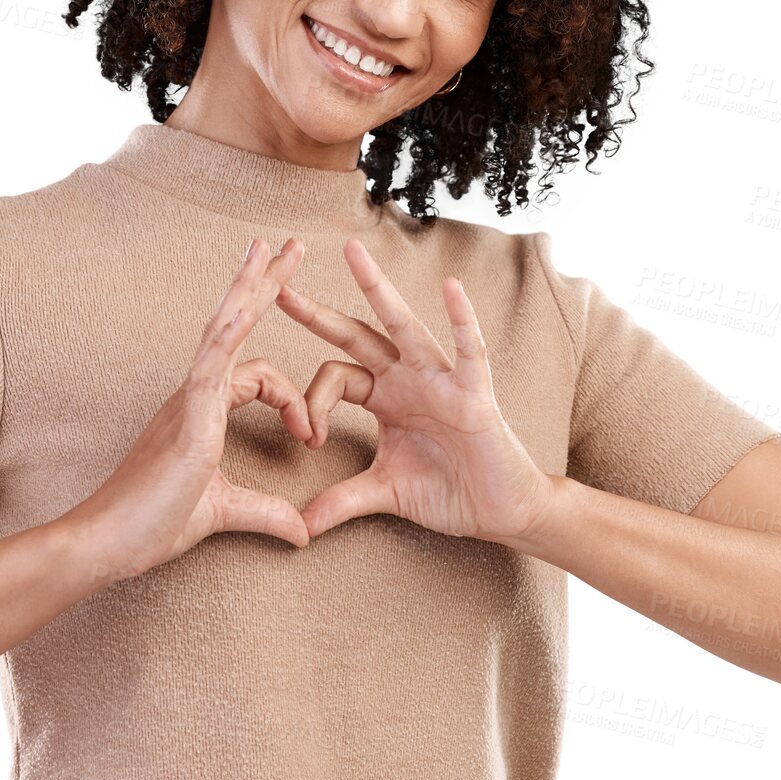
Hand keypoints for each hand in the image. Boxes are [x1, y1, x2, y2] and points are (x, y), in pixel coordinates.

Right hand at [64, 238, 315, 586]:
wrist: (106, 543)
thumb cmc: (149, 525)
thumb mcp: (223, 512)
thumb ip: (265, 513)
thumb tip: (304, 532)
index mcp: (201, 410)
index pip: (256, 375)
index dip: (291, 400)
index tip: (308, 438)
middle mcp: (193, 395)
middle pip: (233, 324)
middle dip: (264, 284)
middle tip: (289, 246)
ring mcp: (188, 401)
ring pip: (222, 330)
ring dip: (249, 286)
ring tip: (272, 248)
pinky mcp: (186, 419)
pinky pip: (209, 366)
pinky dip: (228, 334)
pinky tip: (245, 308)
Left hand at [275, 237, 553, 544]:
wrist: (502, 511)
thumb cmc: (451, 490)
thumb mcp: (385, 492)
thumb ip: (342, 501)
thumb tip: (300, 526)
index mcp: (384, 396)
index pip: (334, 378)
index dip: (311, 403)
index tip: (308, 440)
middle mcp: (407, 377)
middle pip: (355, 336)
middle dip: (318, 312)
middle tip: (278, 285)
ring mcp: (440, 379)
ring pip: (402, 325)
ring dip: (376, 289)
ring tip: (351, 252)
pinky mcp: (474, 391)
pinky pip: (468, 349)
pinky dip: (461, 319)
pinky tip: (451, 289)